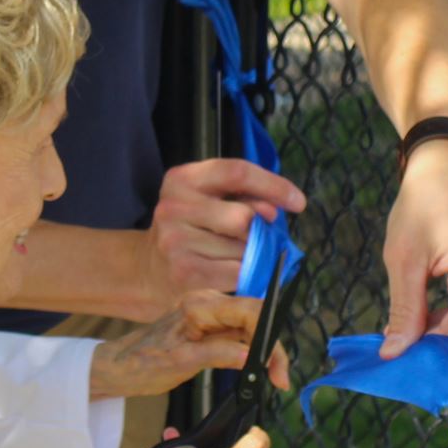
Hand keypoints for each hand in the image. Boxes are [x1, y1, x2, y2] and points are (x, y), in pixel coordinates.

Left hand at [89, 293, 293, 399]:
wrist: (120, 367)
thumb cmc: (142, 363)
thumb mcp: (181, 363)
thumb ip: (218, 354)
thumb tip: (251, 356)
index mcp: (200, 305)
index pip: (250, 311)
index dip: (268, 337)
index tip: (275, 367)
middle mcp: (208, 302)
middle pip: (256, 317)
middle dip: (272, 347)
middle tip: (280, 378)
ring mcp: (210, 312)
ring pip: (252, 327)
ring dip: (265, 351)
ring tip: (273, 377)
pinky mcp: (211, 325)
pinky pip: (241, 334)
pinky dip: (253, 352)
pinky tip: (258, 369)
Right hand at [148, 159, 305, 305]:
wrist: (149, 271)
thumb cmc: (191, 233)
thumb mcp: (209, 203)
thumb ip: (243, 199)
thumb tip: (274, 211)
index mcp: (182, 179)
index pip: (236, 172)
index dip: (273, 185)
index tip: (298, 202)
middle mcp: (173, 206)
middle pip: (243, 216)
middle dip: (260, 230)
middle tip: (257, 238)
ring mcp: (175, 240)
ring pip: (243, 248)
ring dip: (251, 255)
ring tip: (233, 257)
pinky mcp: (183, 272)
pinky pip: (237, 272)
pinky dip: (246, 275)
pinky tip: (233, 273)